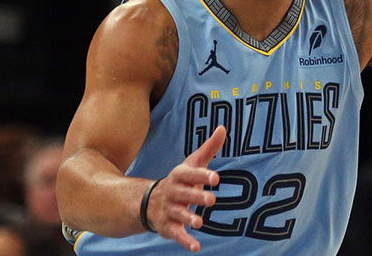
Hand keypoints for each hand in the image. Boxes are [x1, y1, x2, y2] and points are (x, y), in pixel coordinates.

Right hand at [146, 125, 226, 251]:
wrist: (148, 202)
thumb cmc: (180, 181)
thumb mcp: (192, 163)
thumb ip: (209, 147)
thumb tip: (223, 127)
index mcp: (179, 176)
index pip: (190, 174)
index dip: (202, 176)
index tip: (216, 178)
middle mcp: (172, 193)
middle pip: (184, 194)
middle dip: (197, 197)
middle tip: (212, 200)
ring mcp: (169, 210)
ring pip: (178, 214)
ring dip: (188, 218)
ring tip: (200, 222)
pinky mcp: (168, 226)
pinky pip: (176, 234)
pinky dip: (185, 241)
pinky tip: (196, 247)